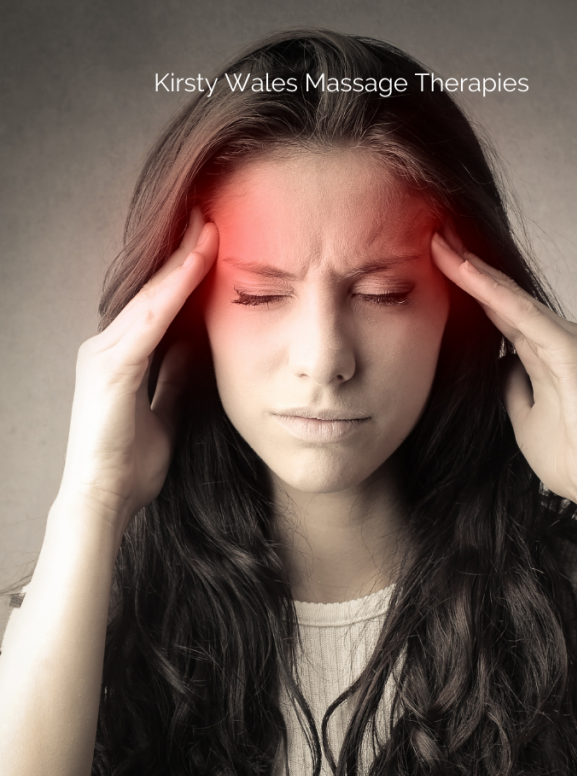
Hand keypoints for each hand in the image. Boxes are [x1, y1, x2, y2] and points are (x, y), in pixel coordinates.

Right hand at [59, 208, 218, 529]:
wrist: (105, 499)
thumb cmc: (130, 464)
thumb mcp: (165, 412)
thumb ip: (175, 379)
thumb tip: (196, 352)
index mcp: (122, 357)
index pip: (159, 305)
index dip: (184, 274)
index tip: (212, 243)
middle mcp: (108, 346)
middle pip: (152, 290)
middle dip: (182, 253)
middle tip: (210, 215)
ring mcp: (105, 353)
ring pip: (151, 295)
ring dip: (181, 260)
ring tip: (208, 225)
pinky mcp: (112, 367)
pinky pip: (150, 319)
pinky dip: (174, 289)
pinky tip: (196, 264)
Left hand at [431, 229, 576, 509]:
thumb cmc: (567, 454)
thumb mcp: (521, 414)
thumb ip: (509, 384)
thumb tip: (492, 364)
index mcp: (545, 352)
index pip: (499, 311)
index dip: (467, 287)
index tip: (431, 264)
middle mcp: (558, 338)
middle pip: (504, 296)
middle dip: (467, 266)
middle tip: (432, 235)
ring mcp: (568, 342)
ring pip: (513, 299)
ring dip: (476, 272)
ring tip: (442, 245)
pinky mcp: (573, 354)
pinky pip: (528, 319)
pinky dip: (498, 296)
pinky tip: (470, 277)